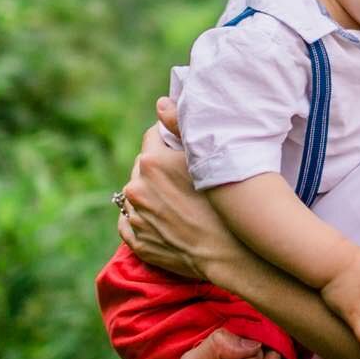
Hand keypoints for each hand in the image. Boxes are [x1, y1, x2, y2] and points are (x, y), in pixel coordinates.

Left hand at [117, 99, 245, 282]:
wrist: (230, 254)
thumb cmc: (225, 204)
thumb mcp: (207, 159)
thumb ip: (179, 127)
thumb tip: (160, 104)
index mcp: (151, 163)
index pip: (152, 136)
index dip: (168, 139)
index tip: (181, 148)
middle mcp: (136, 188)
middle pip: (144, 166)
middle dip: (159, 168)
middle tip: (183, 178)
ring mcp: (135, 217)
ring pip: (138, 194)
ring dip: (151, 194)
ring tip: (177, 202)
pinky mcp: (137, 242)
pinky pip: (129, 222)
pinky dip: (143, 218)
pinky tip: (164, 219)